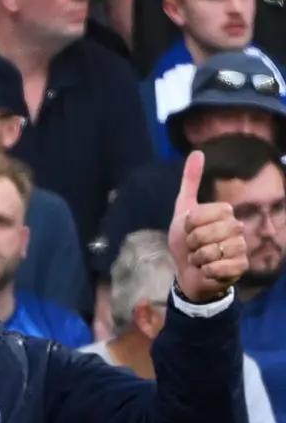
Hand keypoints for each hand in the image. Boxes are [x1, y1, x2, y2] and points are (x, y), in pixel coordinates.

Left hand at [168, 151, 248, 301]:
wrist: (186, 271)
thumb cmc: (185, 241)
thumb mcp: (183, 209)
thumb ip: (190, 181)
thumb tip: (198, 151)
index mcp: (224, 213)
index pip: (206, 212)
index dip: (190, 224)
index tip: (188, 229)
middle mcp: (236, 228)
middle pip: (210, 231)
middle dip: (193, 241)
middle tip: (193, 246)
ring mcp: (241, 248)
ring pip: (214, 250)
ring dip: (198, 257)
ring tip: (199, 258)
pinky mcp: (240, 267)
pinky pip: (220, 267)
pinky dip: (207, 270)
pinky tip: (207, 270)